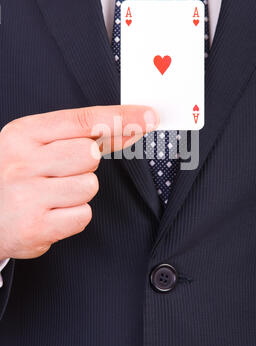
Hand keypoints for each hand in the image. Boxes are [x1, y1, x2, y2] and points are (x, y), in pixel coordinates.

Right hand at [0, 105, 158, 259]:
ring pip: (89, 186)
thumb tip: (129, 125)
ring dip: (78, 193)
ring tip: (51, 195)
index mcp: (23, 134)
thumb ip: (81, 135)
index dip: (119, 118)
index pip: (82, 120)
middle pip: (90, 154)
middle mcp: (22, 162)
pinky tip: (50, 213)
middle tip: (59, 173)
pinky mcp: (35, 227)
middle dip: (84, 165)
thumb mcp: (35, 145)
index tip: (149, 117)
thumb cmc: (15, 176)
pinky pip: (82, 216)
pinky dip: (72, 216)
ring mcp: (26, 195)